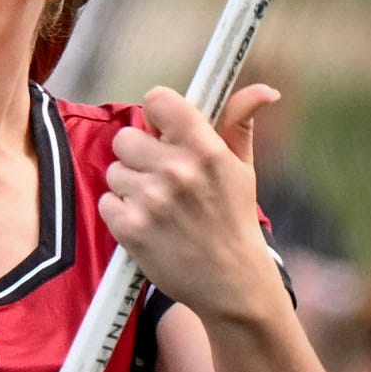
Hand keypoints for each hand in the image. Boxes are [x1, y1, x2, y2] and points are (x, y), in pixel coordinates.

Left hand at [100, 86, 279, 324]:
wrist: (231, 281)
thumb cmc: (234, 220)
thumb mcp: (242, 169)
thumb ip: (239, 123)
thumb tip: (264, 89)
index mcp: (205, 149)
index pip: (157, 100)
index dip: (157, 114)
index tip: (162, 130)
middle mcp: (176, 170)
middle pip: (125, 137)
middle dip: (139, 156)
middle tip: (160, 177)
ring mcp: (151, 200)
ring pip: (114, 172)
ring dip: (130, 187)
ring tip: (157, 206)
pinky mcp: (130, 227)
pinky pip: (106, 202)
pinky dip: (120, 213)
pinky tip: (146, 224)